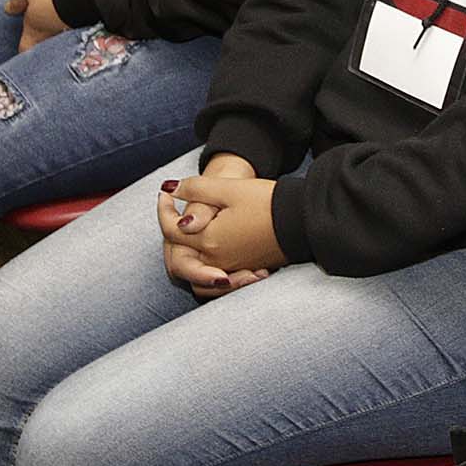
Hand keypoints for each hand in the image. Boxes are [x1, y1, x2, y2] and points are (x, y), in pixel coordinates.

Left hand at [157, 166, 284, 296]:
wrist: (303, 221)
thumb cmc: (267, 203)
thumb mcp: (228, 189)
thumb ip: (195, 189)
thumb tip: (170, 189)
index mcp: (210, 240)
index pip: (171, 230)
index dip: (163, 209)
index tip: (165, 194)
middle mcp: (217, 260)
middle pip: (178, 255)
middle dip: (170, 233)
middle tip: (173, 212)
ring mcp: (231, 268)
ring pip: (194, 270)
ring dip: (186, 253)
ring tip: (189, 231)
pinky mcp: (245, 270)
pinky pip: (214, 276)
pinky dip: (205, 264)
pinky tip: (210, 245)